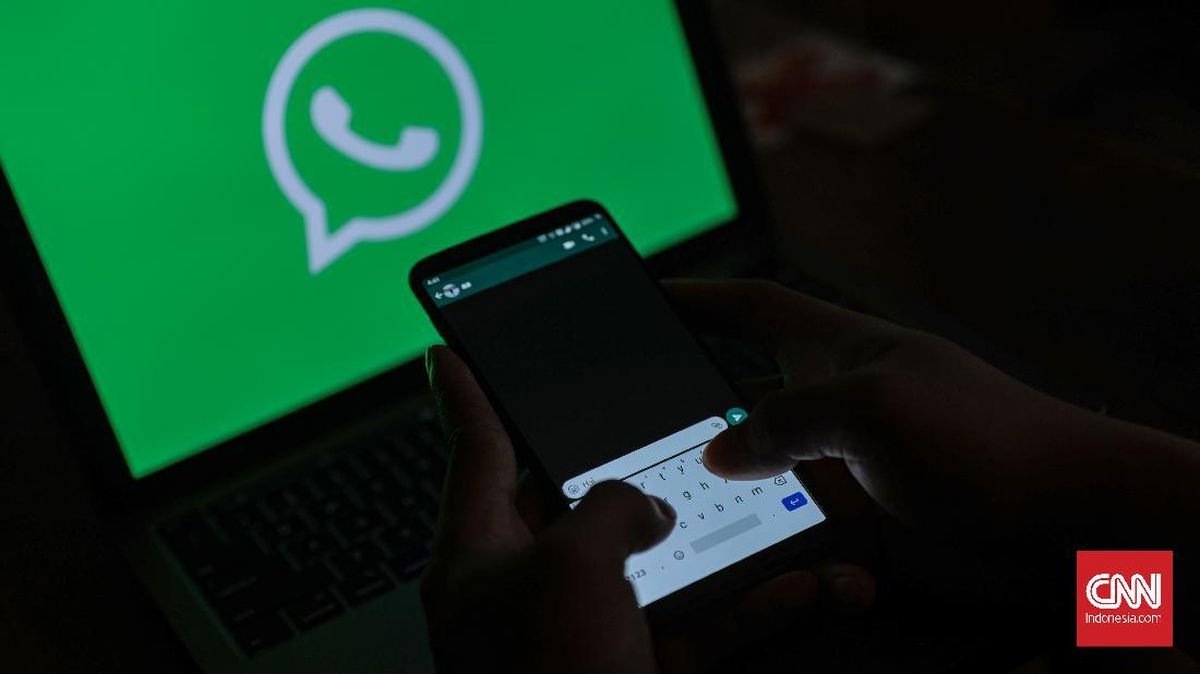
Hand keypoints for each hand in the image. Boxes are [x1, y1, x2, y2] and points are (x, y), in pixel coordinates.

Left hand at [420, 345, 875, 672]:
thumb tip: (643, 509)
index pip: (475, 453)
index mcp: (479, 559)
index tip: (450, 348)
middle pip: (577, 498)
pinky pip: (705, 624)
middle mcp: (530, 592)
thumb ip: (606, 508)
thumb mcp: (571, 567)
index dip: (466, 395)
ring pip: (660, 560)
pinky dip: (757, 603)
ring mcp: (589, 635)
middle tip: (651, 407)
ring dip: (723, 535)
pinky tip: (814, 580)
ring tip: (773, 494)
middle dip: (627, 457)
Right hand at [668, 279, 1199, 547]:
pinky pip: (802, 538)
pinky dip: (787, 553)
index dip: (698, 298)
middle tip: (640, 430)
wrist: (1069, 521)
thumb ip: (788, 419)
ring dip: (734, 496)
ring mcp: (849, 466)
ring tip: (685, 514)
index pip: (753, 309)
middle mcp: (837, 405)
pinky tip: (779, 569)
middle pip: (744, 396)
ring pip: (765, 478)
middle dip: (694, 410)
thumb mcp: (873, 409)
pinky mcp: (865, 525)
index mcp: (839, 351)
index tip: (644, 295)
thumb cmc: (989, 439)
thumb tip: (721, 449)